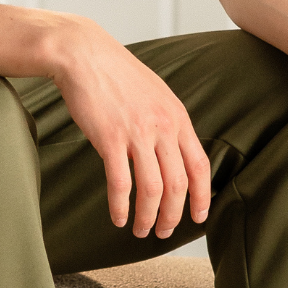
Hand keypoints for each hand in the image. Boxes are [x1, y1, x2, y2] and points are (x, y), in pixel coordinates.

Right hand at [48, 18, 211, 237]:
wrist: (84, 55)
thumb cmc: (116, 75)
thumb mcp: (156, 94)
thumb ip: (168, 123)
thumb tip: (175, 153)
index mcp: (177, 117)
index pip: (200, 165)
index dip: (202, 196)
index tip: (199, 217)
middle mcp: (163, 127)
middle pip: (178, 184)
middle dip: (174, 215)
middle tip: (165, 232)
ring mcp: (137, 133)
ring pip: (152, 189)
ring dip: (149, 217)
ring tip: (142, 231)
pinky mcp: (109, 138)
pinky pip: (120, 183)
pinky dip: (121, 206)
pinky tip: (118, 218)